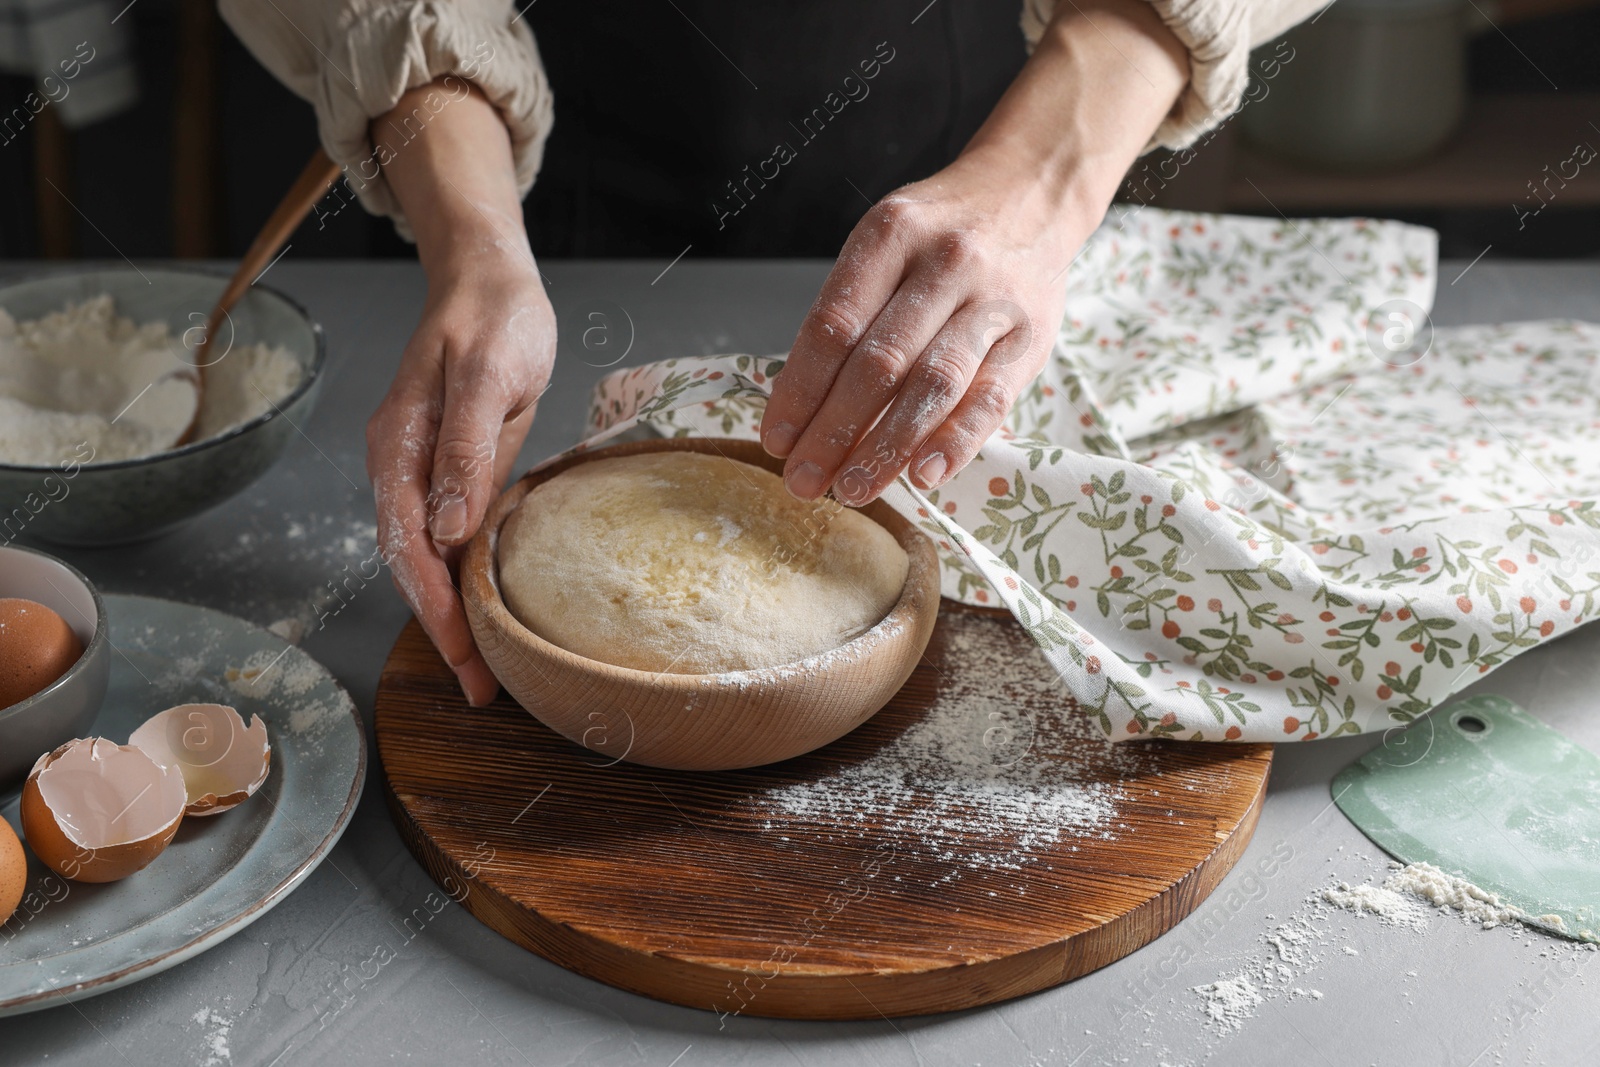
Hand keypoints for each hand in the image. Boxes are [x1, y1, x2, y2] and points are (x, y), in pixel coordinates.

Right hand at [367, 260, 554, 705]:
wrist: (488, 278)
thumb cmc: (493, 319)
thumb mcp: (486, 376)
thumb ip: (464, 450)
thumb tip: (447, 529)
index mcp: (399, 447)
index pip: (408, 547)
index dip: (435, 606)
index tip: (464, 654)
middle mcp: (399, 466)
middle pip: (409, 564)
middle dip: (440, 628)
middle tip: (477, 685)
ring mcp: (419, 469)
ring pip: (424, 556)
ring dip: (448, 611)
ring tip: (480, 667)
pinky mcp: (445, 467)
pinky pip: (443, 534)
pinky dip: (458, 578)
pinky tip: (480, 609)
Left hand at [760, 157, 1079, 505]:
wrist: (1031, 192)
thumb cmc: (941, 232)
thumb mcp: (885, 243)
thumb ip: (852, 311)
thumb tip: (805, 406)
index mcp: (891, 235)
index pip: (833, 326)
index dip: (799, 390)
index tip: (776, 439)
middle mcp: (944, 263)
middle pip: (877, 363)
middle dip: (833, 431)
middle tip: (804, 480)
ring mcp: (992, 301)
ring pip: (931, 385)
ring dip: (885, 447)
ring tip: (851, 488)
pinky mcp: (1031, 337)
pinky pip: (990, 399)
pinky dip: (955, 442)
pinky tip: (923, 475)